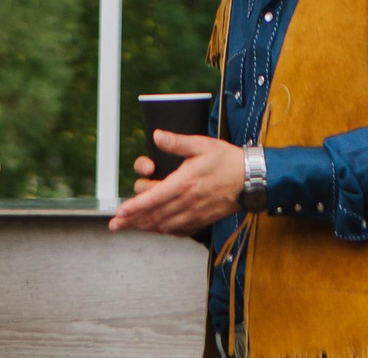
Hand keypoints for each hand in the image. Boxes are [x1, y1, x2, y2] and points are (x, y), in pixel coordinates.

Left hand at [108, 133, 242, 234]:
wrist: (251, 179)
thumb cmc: (227, 161)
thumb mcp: (202, 145)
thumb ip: (177, 142)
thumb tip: (157, 136)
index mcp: (183, 183)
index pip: (152, 199)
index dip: (133, 207)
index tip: (119, 213)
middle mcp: (187, 202)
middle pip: (153, 216)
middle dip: (132, 221)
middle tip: (116, 225)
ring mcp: (195, 213)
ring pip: (164, 225)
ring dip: (145, 227)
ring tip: (131, 227)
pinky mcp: (202, 220)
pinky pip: (178, 230)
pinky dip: (164, 230)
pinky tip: (157, 228)